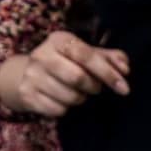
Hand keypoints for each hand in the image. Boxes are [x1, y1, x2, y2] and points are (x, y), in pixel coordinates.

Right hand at [0, 31, 131, 117]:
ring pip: (70, 97)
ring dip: (80, 99)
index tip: (124, 88)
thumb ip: (109, 58)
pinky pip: (58, 110)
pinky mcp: (28, 95)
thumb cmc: (65, 62)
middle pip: (78, 78)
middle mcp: (42, 55)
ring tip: (77, 92)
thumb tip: (125, 68)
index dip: (108, 73)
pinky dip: (66, 108)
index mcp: (59, 40)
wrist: (25, 75)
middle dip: (93, 87)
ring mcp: (32, 76)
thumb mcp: (85, 54)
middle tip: (94, 87)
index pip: (87, 56)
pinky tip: (62, 99)